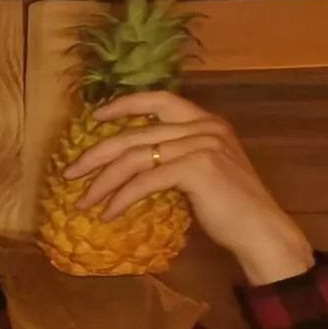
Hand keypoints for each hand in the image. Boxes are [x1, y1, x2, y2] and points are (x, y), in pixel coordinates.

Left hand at [66, 92, 315, 285]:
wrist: (258, 229)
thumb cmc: (227, 206)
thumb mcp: (200, 170)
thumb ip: (173, 155)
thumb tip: (126, 162)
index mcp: (206, 121)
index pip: (160, 99)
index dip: (124, 105)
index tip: (94, 117)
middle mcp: (205, 126)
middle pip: (135, 134)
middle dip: (96, 154)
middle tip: (69, 174)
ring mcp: (202, 145)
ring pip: (134, 158)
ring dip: (102, 183)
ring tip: (83, 202)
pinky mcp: (198, 168)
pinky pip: (144, 181)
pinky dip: (121, 199)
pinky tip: (108, 214)